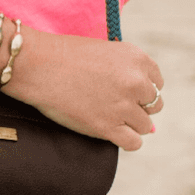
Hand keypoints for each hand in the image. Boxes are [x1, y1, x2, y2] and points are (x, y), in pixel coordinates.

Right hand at [0, 27, 163, 151]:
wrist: (36, 65)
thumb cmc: (63, 55)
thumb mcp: (104, 52)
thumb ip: (126, 74)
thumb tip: (149, 116)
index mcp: (137, 59)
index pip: (157, 82)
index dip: (141, 88)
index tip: (124, 90)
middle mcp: (136, 82)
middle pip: (154, 105)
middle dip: (137, 106)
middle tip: (112, 103)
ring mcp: (123, 106)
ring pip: (145, 126)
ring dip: (130, 123)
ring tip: (107, 116)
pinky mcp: (108, 127)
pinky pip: (133, 143)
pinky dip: (125, 140)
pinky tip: (110, 131)